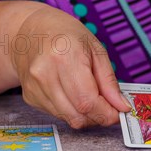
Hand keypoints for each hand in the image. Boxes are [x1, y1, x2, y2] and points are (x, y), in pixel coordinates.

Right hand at [11, 7, 130, 128]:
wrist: (31, 32)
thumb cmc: (66, 36)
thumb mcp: (96, 49)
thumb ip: (109, 81)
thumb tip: (121, 106)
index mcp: (65, 57)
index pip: (87, 101)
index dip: (106, 113)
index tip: (118, 112)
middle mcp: (45, 74)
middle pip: (78, 115)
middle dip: (98, 117)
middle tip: (107, 106)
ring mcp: (34, 87)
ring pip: (68, 118)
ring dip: (85, 115)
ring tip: (89, 96)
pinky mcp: (29, 96)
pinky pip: (57, 114)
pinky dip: (70, 110)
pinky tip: (71, 92)